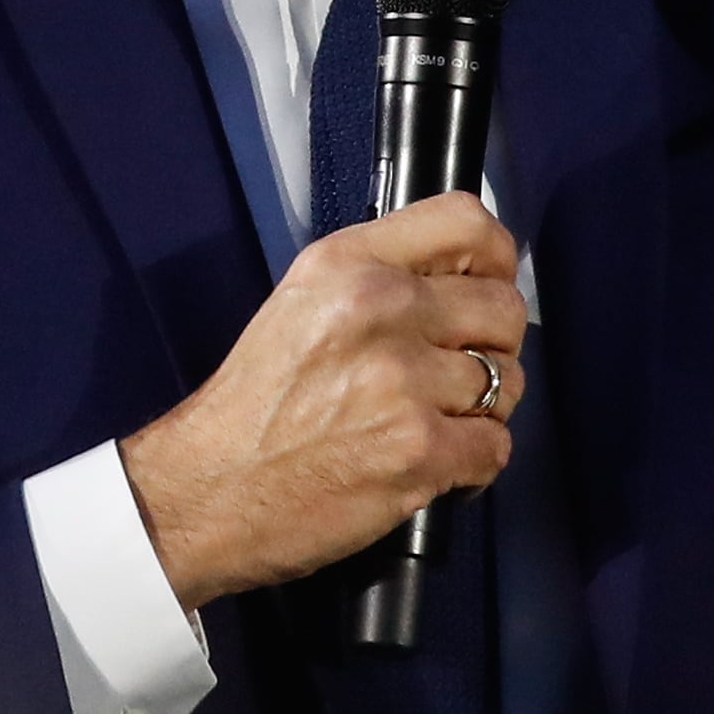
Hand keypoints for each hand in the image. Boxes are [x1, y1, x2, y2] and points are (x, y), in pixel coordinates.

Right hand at [116, 190, 524, 609]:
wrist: (206, 490)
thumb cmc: (253, 405)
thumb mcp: (301, 302)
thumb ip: (377, 279)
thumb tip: (461, 279)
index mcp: (348, 263)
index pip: (468, 222)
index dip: (495, 259)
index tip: (485, 287)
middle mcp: (380, 308)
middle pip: (504, 309)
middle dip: (493, 347)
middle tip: (454, 376)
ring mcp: (403, 382)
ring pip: (506, 382)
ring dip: (482, 410)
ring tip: (435, 424)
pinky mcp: (419, 452)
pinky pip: (495, 447)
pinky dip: (474, 465)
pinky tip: (436, 467)